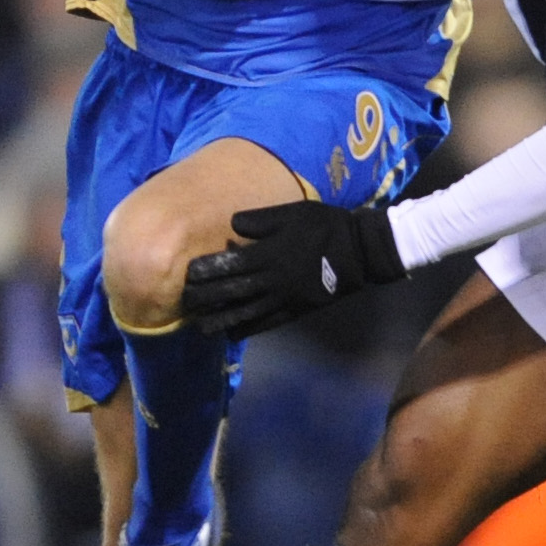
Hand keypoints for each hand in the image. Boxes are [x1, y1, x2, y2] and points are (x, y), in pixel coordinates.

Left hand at [181, 200, 405, 337]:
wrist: (360, 251)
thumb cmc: (324, 226)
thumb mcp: (293, 212)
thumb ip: (261, 219)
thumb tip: (233, 226)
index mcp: (270, 253)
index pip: (231, 264)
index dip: (208, 270)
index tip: (187, 274)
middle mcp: (273, 279)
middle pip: (234, 291)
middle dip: (208, 297)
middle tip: (186, 302)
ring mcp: (284, 298)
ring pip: (247, 312)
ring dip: (223, 319)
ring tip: (202, 326)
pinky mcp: (296, 310)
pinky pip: (268, 323)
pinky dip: (249, 329)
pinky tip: (233, 333)